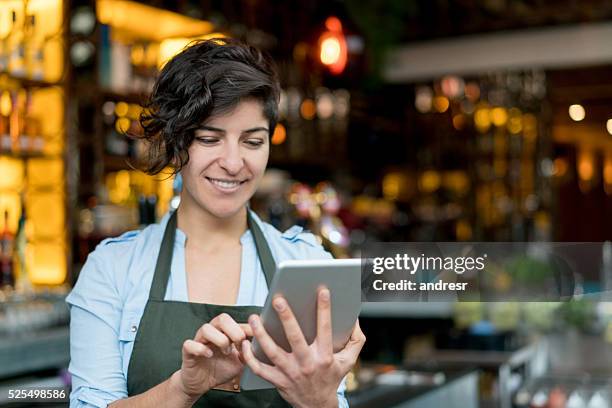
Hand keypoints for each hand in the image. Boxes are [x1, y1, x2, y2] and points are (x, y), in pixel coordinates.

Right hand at [177, 313, 252, 397]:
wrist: (202, 384)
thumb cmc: (220, 369)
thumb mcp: (239, 362)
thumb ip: (248, 352)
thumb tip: (259, 344)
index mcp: (224, 333)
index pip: (235, 321)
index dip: (246, 327)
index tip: (255, 337)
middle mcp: (212, 333)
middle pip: (221, 318)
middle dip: (234, 330)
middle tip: (239, 343)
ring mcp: (199, 341)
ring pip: (206, 328)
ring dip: (219, 340)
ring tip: (225, 352)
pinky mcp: (188, 351)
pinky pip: (190, 344)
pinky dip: (201, 349)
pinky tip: (209, 355)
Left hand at [242, 288, 365, 407]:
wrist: (317, 406)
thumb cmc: (331, 378)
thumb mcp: (349, 360)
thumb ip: (356, 339)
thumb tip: (354, 319)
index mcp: (324, 356)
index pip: (325, 329)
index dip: (324, 310)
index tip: (322, 291)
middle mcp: (307, 364)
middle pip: (295, 338)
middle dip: (286, 318)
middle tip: (278, 300)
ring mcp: (290, 372)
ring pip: (273, 351)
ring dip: (262, 334)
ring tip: (254, 318)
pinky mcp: (277, 380)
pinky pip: (260, 368)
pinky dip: (250, 357)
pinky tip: (244, 343)